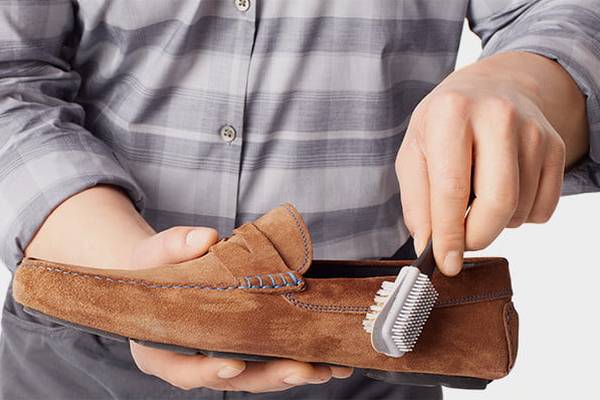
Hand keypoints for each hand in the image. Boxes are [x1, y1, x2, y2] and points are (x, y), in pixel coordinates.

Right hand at [25, 186, 351, 392]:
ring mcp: (222, 358)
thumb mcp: (154, 252)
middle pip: (234, 379)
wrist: (163, 272)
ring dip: (294, 373)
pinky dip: (298, 358)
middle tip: (303, 370)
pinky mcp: (245, 348)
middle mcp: (195, 361)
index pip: (184, 370)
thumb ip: (176, 245)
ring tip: (328, 368)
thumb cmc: (153, 267)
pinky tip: (328, 357)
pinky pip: (270, 358)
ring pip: (258, 375)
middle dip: (270, 376)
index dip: (208, 371)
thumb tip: (207, 238)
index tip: (234, 365)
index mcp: (163, 349)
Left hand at [395, 52, 587, 275]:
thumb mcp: (414, 151)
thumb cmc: (445, 122)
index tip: (446, 263)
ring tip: (476, 197)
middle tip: (460, 240)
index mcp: (452, 114)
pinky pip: (542, 209)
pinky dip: (518, 215)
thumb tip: (429, 245)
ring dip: (494, 223)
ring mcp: (534, 131)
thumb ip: (416, 200)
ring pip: (519, 210)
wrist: (493, 86)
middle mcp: (498, 116)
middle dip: (476, 236)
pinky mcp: (556, 147)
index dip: (448, 235)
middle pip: (497, 203)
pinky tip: (500, 190)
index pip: (452, 189)